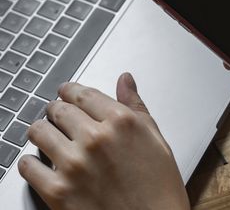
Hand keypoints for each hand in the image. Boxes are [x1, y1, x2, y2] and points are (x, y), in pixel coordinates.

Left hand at [18, 73, 189, 209]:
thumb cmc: (158, 186)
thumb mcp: (154, 137)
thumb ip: (135, 105)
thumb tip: (125, 80)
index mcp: (121, 122)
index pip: (83, 93)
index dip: (71, 89)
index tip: (66, 90)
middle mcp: (96, 138)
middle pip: (59, 109)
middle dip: (56, 107)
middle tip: (56, 111)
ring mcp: (75, 164)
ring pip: (39, 131)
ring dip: (40, 128)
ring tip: (45, 132)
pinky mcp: (58, 192)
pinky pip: (28, 167)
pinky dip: (29, 162)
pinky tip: (39, 162)